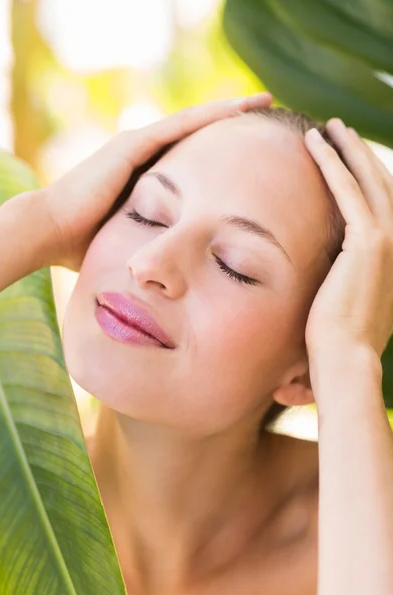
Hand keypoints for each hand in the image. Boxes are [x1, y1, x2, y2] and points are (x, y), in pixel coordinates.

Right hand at [40, 93, 271, 270]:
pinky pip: (178, 126)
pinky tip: (236, 108)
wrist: (52, 231)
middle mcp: (144, 152)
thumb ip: (157, 240)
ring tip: (262, 102)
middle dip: (231, 122)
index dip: (221, 149)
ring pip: (192, 122)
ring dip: (227, 111)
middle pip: (196, 131)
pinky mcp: (132, 146)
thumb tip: (181, 266)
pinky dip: (208, 116)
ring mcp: (138, 144)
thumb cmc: (87, 243)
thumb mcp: (136, 238)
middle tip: (268, 113)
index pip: (192, 155)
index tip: (253, 149)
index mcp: (146, 173)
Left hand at [304, 119, 392, 359]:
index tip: (347, 160)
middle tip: (339, 131)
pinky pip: (346, 191)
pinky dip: (331, 163)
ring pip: (367, 180)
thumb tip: (326, 274)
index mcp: (391, 256)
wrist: (346, 360)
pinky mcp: (369, 242)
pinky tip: (314, 143)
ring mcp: (388, 241)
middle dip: (359, 155)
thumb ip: (344, 279)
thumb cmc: (338, 340)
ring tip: (328, 127)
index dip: (365, 178)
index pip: (380, 206)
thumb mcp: (346, 302)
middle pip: (380, 185)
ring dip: (347, 149)